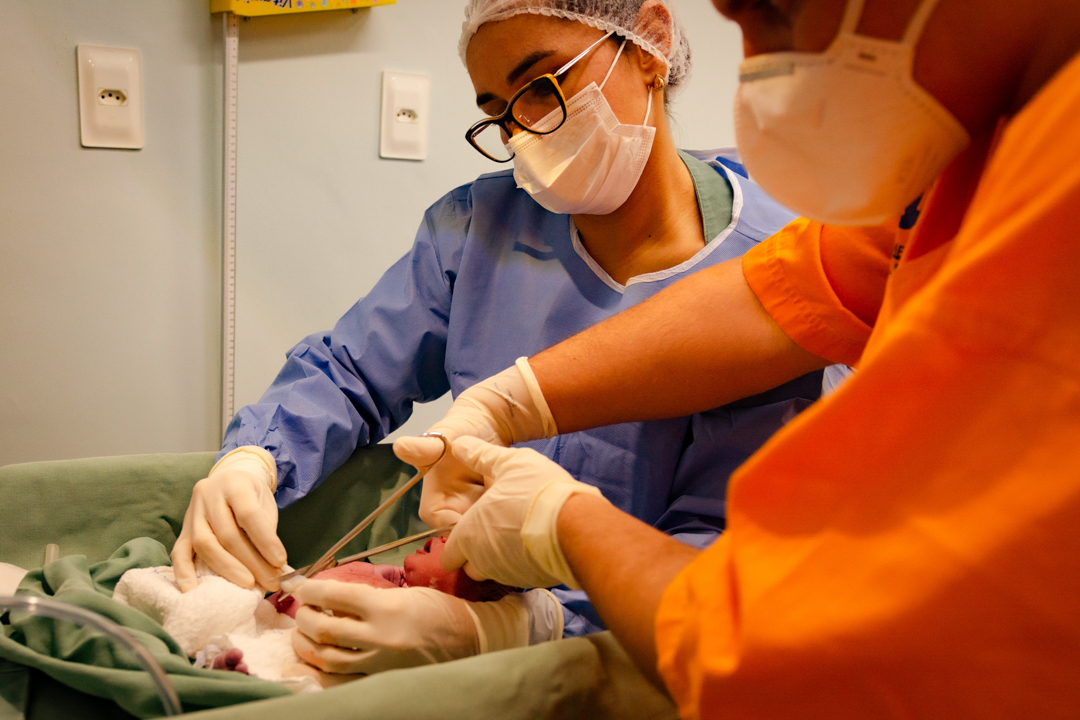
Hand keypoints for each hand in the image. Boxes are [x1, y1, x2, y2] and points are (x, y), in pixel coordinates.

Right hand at [171, 448, 286, 592]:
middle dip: (251, 562)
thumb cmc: (252, 495)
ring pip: (204, 544)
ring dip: (228, 569)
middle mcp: (209, 495)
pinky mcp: (182, 529)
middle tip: (270, 582)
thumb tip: (275, 567)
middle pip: (227, 534)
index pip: (248, 514)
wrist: (228, 480)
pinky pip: (179, 552)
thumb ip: (267, 529)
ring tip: (249, 585)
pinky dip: (185, 574)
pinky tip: (194, 591)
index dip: (265, 541)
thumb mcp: (264, 503)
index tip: (280, 563)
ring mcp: (192, 512)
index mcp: (234, 484)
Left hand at [290, 580, 560, 673]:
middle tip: (300, 610)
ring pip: (328, 658)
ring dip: (307, 646)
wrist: (470, 640)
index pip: (335, 596)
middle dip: (305, 618)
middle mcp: (380, 636)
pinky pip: (342, 681)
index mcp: (386, 607)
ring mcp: (379, 663)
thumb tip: (334, 596)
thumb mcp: (407, 593)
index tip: (298, 586)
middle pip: (325, 629)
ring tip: (301, 635)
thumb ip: (371, 596)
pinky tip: (317, 662)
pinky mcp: (382, 681)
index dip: (310, 590)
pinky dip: (323, 671)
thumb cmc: (440, 610)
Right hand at [393, 358, 557, 527]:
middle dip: (480, 523)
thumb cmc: (459, 430)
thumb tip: (399, 447)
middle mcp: (454, 506)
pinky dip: (508, 507)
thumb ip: (424, 448)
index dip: (452, 522)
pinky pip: (500, 515)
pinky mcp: (493, 505)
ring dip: (496, 515)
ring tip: (509, 499)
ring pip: (484, 524)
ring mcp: (474, 507)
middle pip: (463, 528)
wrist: (486, 425)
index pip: (438, 519)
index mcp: (436, 496)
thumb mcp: (443, 438)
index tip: (472, 517)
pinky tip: (516, 495)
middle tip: (499, 506)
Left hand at [441, 436, 606, 589]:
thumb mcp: (508, 463)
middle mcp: (481, 560)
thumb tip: (459, 445)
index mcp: (467, 534)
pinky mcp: (531, 580)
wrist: (575, 524)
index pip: (449, 555)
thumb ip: (480, 456)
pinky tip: (535, 541)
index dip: (457, 543)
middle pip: (469, 567)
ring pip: (494, 572)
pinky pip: (518, 573)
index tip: (472, 527)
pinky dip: (522, 561)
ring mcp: (506, 573)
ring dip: (499, 558)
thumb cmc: (535, 490)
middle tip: (494, 530)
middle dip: (476, 555)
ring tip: (518, 532)